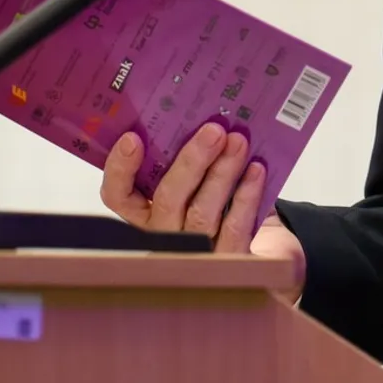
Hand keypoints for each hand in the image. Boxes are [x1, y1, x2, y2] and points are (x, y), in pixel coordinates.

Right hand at [99, 124, 305, 293]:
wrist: (265, 250)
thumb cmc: (225, 206)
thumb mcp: (201, 180)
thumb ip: (192, 158)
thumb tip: (204, 117)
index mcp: (147, 212)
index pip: (118, 195)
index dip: (120, 169)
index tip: (133, 137)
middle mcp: (165, 235)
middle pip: (167, 200)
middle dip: (191, 161)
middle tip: (214, 130)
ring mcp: (195, 255)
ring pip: (201, 213)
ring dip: (222, 173)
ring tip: (239, 142)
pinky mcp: (228, 264)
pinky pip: (234, 227)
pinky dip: (247, 195)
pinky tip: (256, 171)